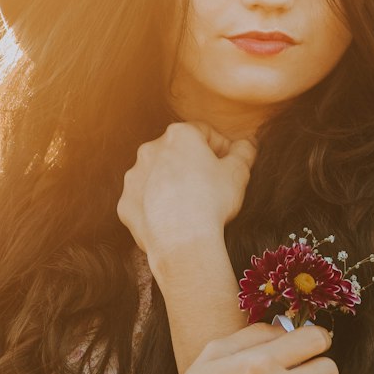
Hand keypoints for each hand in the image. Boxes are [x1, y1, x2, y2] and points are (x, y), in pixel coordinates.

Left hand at [116, 121, 256, 264]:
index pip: (203, 132)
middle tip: (211, 186)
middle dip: (193, 164)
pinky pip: (143, 201)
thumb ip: (244, 152)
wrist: (183, 241)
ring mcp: (134, 177)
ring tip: (190, 205)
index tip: (228, 164)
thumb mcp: (238, 172)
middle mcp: (150, 150)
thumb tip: (248, 144)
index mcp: (178, 136)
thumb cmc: (212, 202)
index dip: (220, 147)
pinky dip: (156, 207)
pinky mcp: (126, 203)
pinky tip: (173, 220)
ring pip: (156, 176)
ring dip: (171, 184)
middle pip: (176, 152)